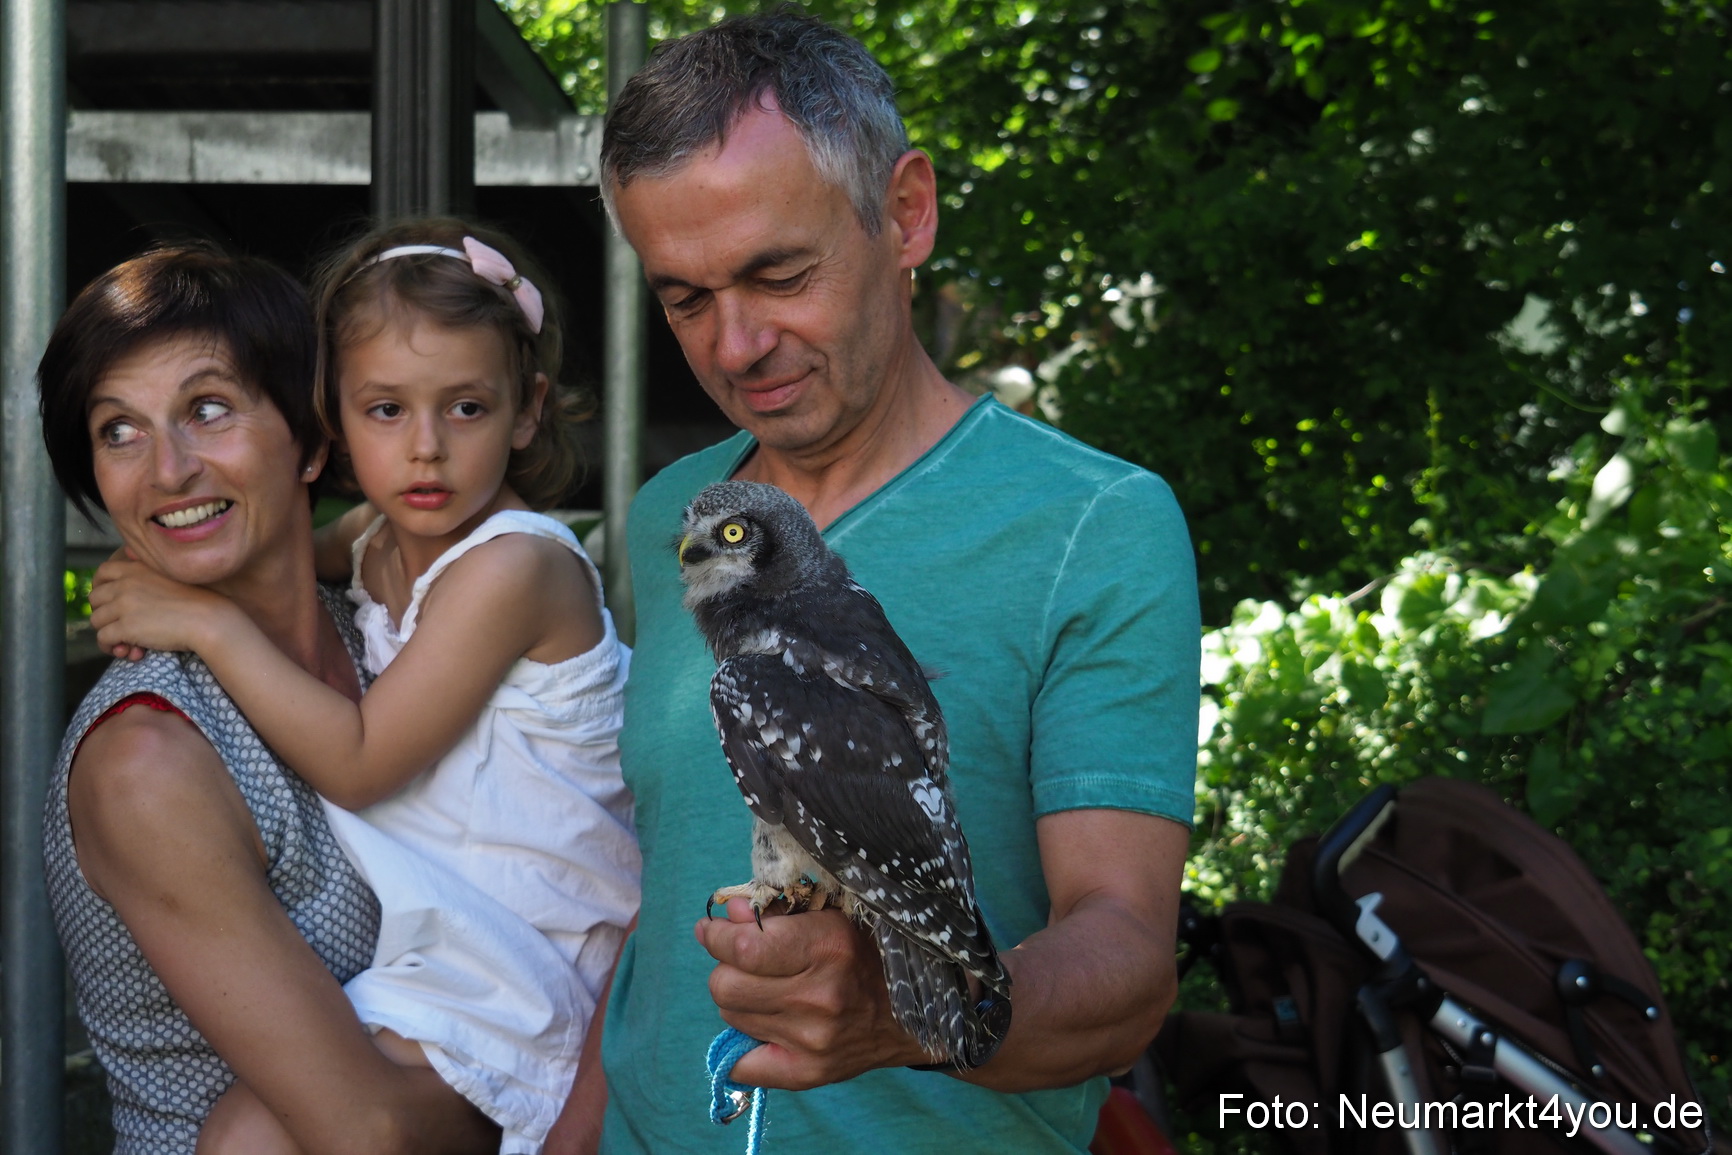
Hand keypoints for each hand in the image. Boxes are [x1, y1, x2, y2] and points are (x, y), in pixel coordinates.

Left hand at [88, 559, 234, 659]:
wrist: (208, 619)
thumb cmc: (197, 599)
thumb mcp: (170, 574)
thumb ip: (146, 566)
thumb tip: (126, 551)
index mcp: (137, 568)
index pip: (102, 572)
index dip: (100, 587)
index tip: (108, 601)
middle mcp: (126, 583)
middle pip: (95, 599)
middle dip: (103, 614)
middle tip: (119, 625)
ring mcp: (123, 604)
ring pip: (96, 621)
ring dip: (109, 634)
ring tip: (128, 643)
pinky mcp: (125, 626)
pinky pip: (103, 639)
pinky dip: (112, 647)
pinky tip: (130, 652)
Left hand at [694, 898, 927, 1089]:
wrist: (919, 1015)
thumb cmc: (871, 954)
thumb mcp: (833, 917)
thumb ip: (778, 914)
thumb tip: (731, 914)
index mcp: (828, 947)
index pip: (742, 948)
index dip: (716, 936)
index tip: (711, 929)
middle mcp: (819, 997)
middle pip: (725, 986)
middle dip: (726, 967)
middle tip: (742, 961)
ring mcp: (812, 1041)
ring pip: (731, 1016)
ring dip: (739, 1000)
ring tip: (767, 990)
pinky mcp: (808, 1074)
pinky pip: (741, 1064)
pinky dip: (742, 1043)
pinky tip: (762, 1025)